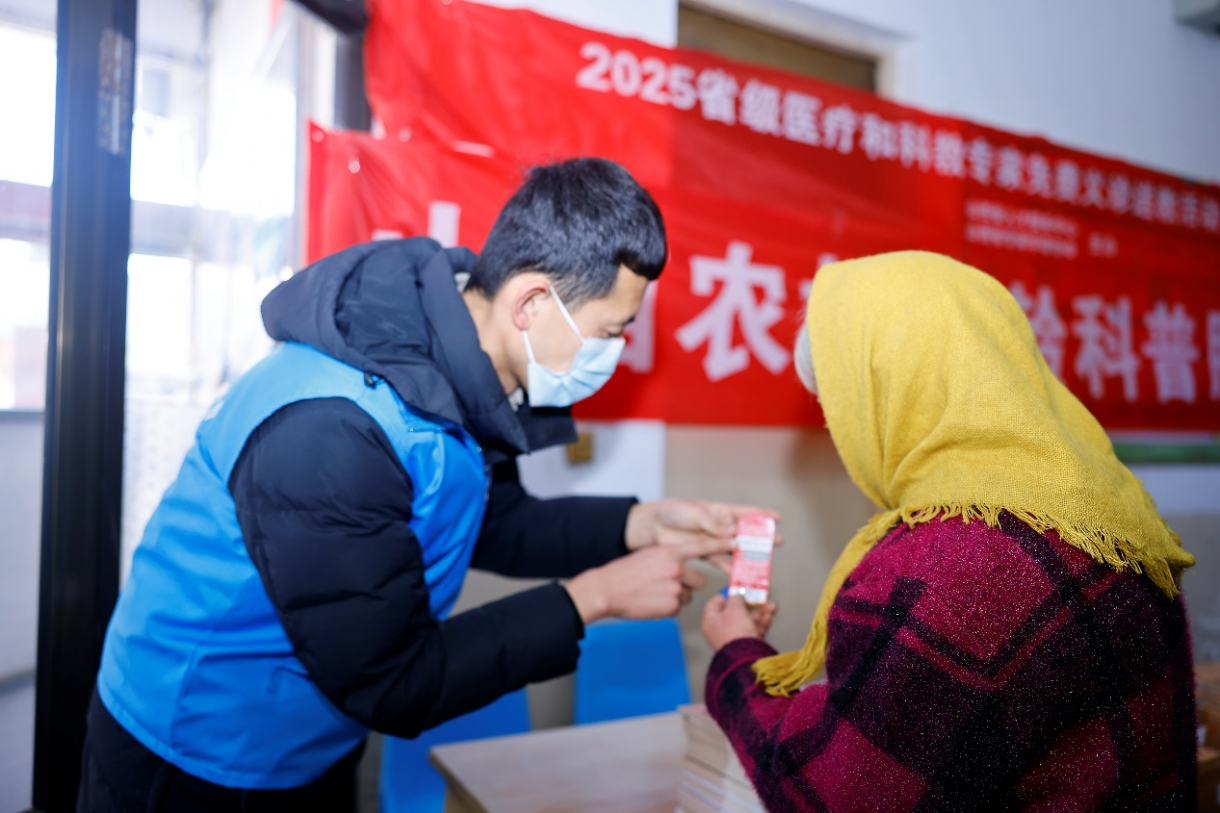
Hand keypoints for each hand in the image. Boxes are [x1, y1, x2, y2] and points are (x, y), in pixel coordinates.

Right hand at [565, 536, 732, 623]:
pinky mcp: (671, 606)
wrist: (606, 590)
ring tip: (654, 594)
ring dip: (676, 597)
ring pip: (687, 596)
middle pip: (698, 581)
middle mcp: (676, 569)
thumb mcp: (648, 556)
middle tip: (664, 585)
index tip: (737, 542)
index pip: (702, 546)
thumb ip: (669, 559)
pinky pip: (677, 609)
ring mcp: (675, 589)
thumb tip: (682, 568)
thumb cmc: (624, 573)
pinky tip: (651, 603)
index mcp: (670, 553)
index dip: (722, 544)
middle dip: (687, 585)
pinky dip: (666, 608)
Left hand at [625, 499, 780, 572]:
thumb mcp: (695, 513)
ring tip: (760, 564)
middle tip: (776, 543)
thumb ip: (714, 525)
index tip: (777, 518)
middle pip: (744, 533)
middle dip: (761, 538)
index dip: (761, 514)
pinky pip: (720, 561)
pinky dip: (728, 567)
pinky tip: (737, 574)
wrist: (652, 527)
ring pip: (734, 550)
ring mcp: (713, 540)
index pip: (745, 512)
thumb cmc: (673, 512)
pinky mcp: (703, 553)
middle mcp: (720, 526)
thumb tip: (733, 534)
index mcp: (720, 510)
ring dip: (747, 556)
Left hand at [701, 594, 777, 651]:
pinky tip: (769, 616)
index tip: (737, 588)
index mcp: (711, 620)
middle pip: (735, 611)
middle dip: (749, 603)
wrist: (746, 657)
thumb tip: (737, 596)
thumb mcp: (734, 607)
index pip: (716, 602)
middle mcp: (720, 630)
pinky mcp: (746, 645)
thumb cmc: (735, 632)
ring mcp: (733, 638)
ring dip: (760, 612)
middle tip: (758, 597)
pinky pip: (754, 630)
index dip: (727, 594)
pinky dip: (762, 623)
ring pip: (747, 620)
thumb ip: (736, 597)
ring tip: (771, 606)